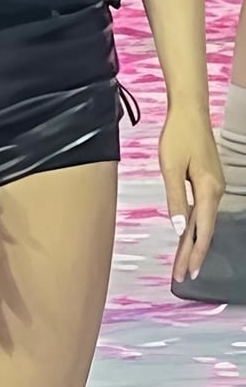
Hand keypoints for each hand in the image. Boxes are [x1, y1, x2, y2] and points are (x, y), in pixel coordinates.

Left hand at [160, 106, 224, 282]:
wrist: (190, 112)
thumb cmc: (179, 136)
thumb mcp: (171, 168)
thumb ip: (175, 199)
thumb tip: (178, 227)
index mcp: (208, 190)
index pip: (201, 230)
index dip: (194, 253)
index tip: (188, 272)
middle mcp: (215, 191)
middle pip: (203, 230)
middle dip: (193, 254)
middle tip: (183, 275)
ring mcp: (213, 186)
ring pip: (203, 221)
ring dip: (193, 242)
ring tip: (184, 262)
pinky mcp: (207, 181)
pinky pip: (202, 210)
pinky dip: (195, 225)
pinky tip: (188, 235)